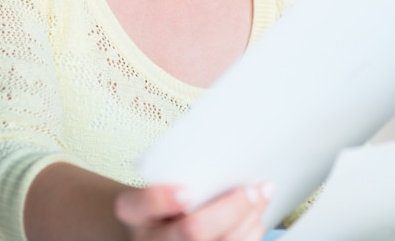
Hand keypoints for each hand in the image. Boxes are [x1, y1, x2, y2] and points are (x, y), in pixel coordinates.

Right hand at [115, 183, 272, 240]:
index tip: (186, 189)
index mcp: (132, 213)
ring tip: (261, 196)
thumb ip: (178, 172)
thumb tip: (227, 161)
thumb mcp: (154, 182)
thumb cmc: (158, 202)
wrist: (149, 230)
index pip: (141, 205)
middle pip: (192, 231)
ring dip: (248, 219)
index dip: (162, 198)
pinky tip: (256, 217)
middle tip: (251, 189)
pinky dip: (250, 233)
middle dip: (229, 209)